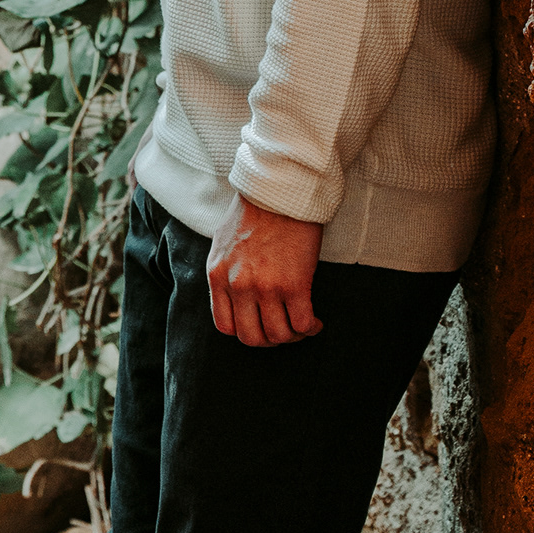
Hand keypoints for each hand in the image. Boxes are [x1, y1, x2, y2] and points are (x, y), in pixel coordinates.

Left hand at [206, 192, 323, 347]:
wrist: (279, 192)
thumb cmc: (254, 212)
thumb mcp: (223, 243)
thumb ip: (224, 271)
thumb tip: (232, 294)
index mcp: (217, 275)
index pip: (225, 326)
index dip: (245, 333)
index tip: (260, 326)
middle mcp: (238, 285)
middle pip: (252, 337)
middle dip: (270, 341)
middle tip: (284, 331)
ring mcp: (265, 287)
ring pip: (278, 335)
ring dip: (293, 336)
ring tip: (302, 326)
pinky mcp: (294, 284)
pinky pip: (303, 323)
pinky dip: (311, 328)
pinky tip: (315, 321)